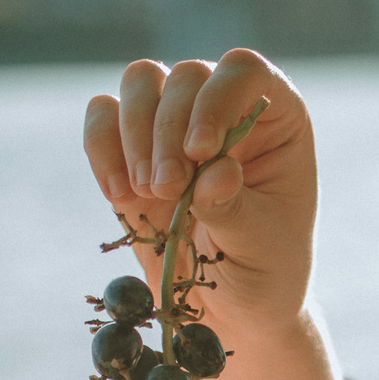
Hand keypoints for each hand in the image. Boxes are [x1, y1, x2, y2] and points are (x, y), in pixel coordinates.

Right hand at [84, 50, 317, 337]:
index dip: (216, 100)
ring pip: (141, 82)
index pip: (244, 71)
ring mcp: (175, 123)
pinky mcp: (132, 148)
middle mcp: (225, 108)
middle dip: (168, 131)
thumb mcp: (262, 248)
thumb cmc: (264, 272)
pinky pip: (102, 117)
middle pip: (186, 76)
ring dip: (136, 135)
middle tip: (169, 189)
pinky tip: (120, 196)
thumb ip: (236, 209)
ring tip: (149, 194)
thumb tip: (216, 172)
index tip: (201, 152)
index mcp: (276, 120)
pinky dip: (102, 150)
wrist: (228, 308)